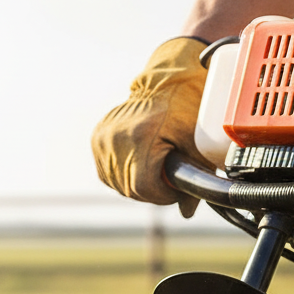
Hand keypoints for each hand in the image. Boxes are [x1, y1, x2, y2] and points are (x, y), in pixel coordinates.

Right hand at [91, 38, 210, 217]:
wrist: (166, 81)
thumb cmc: (185, 108)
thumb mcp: (197, 144)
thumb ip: (195, 179)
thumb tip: (187, 212)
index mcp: (140, 137)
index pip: (144, 188)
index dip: (163, 196)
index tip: (176, 190)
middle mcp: (116, 138)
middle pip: (131, 189)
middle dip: (153, 191)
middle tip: (169, 180)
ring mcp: (103, 138)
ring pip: (118, 185)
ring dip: (138, 185)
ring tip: (155, 170)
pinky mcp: (97, 139)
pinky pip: (108, 174)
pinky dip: (124, 175)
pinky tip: (139, 164)